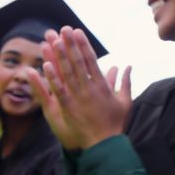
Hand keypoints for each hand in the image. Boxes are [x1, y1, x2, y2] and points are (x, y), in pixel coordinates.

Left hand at [29, 27, 131, 148]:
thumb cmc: (116, 124)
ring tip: (53, 40)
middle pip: (78, 62)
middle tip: (63, 29)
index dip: (83, 45)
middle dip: (70, 44)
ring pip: (67, 73)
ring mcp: (78, 98)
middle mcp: (90, 89)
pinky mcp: (68, 108)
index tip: (77, 32)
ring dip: (60, 56)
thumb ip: (126, 82)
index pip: (92, 60)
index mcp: (103, 86)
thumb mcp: (126, 102)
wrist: (105, 145)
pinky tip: (45, 65)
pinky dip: (52, 77)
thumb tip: (128, 66)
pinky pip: (58, 90)